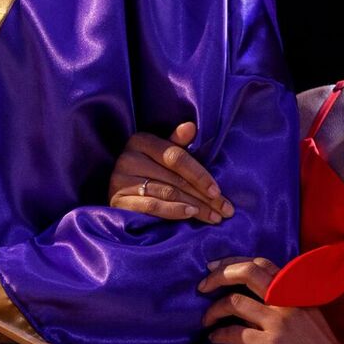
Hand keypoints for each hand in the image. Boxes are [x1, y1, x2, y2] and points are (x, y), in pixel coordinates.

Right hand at [107, 122, 232, 222]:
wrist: (119, 191)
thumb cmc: (148, 169)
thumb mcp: (162, 154)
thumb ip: (177, 143)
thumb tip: (191, 126)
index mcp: (141, 141)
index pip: (176, 157)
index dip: (199, 174)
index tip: (218, 191)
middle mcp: (129, 158)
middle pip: (174, 179)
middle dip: (203, 197)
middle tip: (224, 210)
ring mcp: (121, 180)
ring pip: (167, 193)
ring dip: (195, 207)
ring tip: (213, 217)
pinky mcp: (118, 200)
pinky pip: (151, 206)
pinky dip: (173, 211)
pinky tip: (190, 215)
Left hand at [200, 256, 343, 343]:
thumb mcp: (309, 312)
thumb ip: (285, 299)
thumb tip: (254, 296)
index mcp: (296, 289)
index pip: (260, 262)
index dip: (233, 262)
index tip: (214, 266)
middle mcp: (287, 299)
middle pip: (245, 272)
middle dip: (217, 275)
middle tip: (201, 286)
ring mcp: (279, 321)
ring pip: (234, 302)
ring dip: (213, 310)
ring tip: (205, 319)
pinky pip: (235, 334)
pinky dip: (219, 335)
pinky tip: (214, 339)